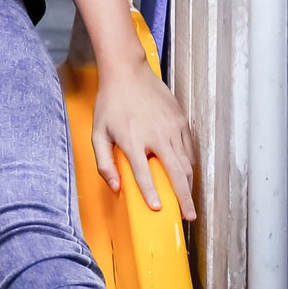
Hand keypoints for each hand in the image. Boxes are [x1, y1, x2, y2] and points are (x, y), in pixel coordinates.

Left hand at [91, 57, 195, 220]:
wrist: (128, 72)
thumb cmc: (111, 103)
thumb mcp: (98, 132)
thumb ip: (103, 162)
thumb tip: (114, 186)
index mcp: (132, 139)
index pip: (144, 173)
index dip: (151, 192)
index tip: (157, 208)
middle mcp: (156, 134)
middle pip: (176, 172)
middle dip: (184, 197)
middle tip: (189, 216)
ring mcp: (171, 127)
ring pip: (186, 163)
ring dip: (189, 184)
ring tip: (188, 201)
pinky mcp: (181, 120)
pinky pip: (189, 149)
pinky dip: (189, 164)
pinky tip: (186, 175)